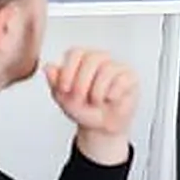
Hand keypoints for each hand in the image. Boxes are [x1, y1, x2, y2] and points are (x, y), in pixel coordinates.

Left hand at [45, 49, 137, 165]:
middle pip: (91, 58)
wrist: (99, 126)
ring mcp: (116, 67)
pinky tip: (110, 99)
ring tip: (95, 101)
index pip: (76, 52)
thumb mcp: (62, 97)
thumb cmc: (83, 108)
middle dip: (82, 83)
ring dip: (96, 92)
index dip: (68, 70)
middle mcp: (100, 59)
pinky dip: (112, 94)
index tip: (64, 88)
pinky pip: (121, 80)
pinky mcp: (130, 77)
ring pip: (106, 70)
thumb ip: (54, 82)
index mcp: (82, 59)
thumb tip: (48, 68)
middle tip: (80, 98)